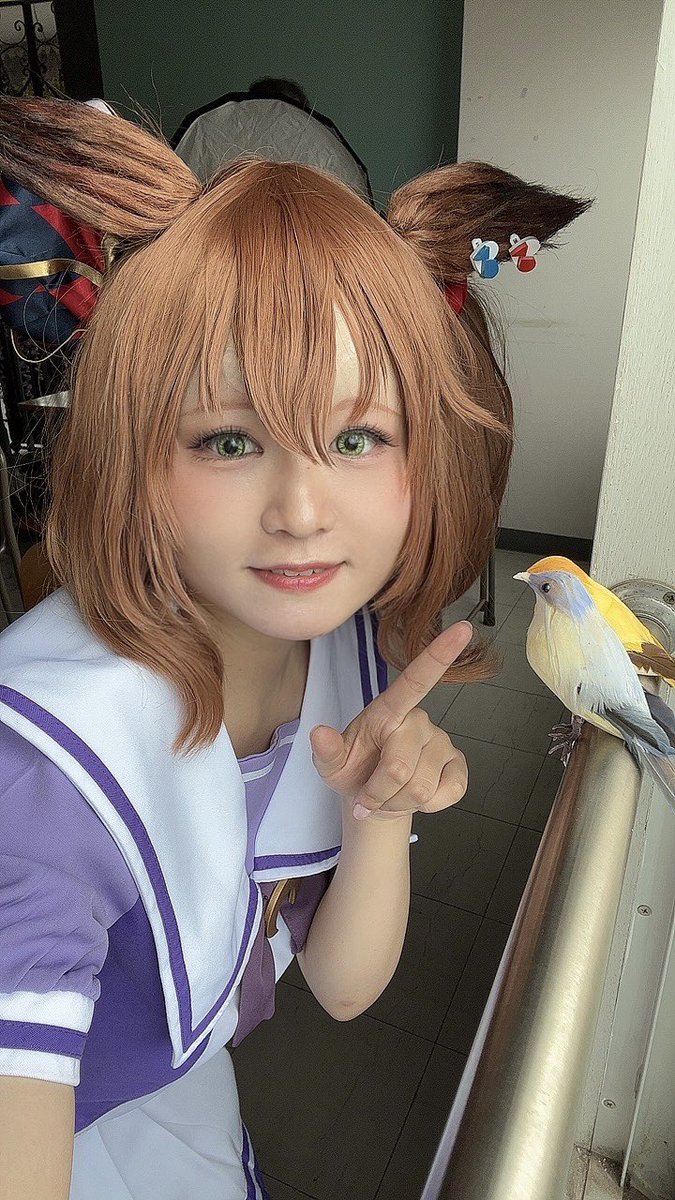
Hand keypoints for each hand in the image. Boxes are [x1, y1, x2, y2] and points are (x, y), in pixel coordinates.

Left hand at [309, 621, 471, 820]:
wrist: (374, 801)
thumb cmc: (353, 771)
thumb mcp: (330, 764)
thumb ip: (326, 751)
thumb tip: (318, 733)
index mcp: (389, 710)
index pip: (416, 680)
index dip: (439, 655)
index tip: (462, 628)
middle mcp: (420, 720)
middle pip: (401, 769)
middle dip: (379, 795)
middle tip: (368, 798)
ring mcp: (443, 742)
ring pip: (421, 789)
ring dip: (396, 804)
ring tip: (388, 796)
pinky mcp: (458, 767)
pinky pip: (447, 794)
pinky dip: (424, 808)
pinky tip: (414, 798)